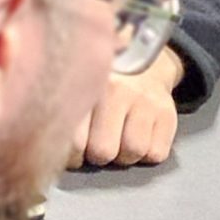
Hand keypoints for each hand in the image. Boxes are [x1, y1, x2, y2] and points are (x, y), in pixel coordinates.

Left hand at [67, 47, 183, 169]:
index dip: (72, 156)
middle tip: (98, 144)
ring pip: (132, 152)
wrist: (145, 63)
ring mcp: (146, 102)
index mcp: (88, 86)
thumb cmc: (105, 86)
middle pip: (103, 151)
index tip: (74, 151)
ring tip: (120, 142)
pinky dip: (148, 153)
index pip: (74, 140)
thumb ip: (65, 112)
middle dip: (98, 155)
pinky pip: (156, 153)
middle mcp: (118, 90)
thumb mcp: (80, 87)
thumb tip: (51, 149)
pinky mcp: (168, 114)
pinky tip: (141, 138)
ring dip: (124, 156)